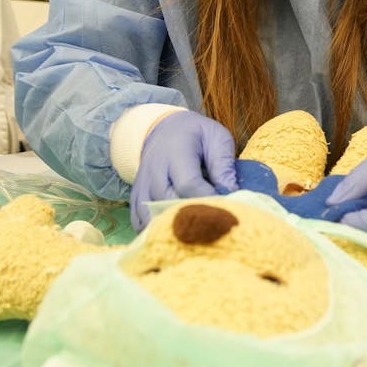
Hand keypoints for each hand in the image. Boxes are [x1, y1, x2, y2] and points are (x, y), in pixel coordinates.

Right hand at [130, 111, 238, 229]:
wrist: (164, 129)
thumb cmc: (196, 136)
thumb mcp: (216, 138)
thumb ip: (223, 164)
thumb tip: (230, 193)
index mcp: (176, 152)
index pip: (188, 184)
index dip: (206, 200)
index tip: (225, 211)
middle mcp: (155, 170)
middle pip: (168, 203)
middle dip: (191, 218)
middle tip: (212, 228)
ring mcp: (142, 185)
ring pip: (151, 216)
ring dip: (172, 229)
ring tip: (194, 236)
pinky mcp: (136, 196)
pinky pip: (138, 221)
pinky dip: (154, 232)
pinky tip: (173, 236)